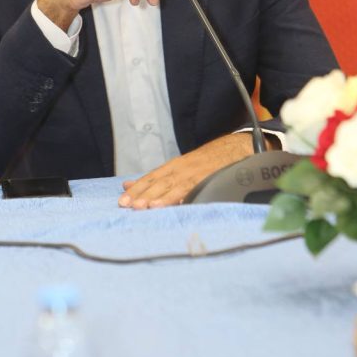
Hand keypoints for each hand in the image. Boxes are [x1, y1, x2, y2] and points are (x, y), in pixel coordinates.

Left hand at [118, 134, 269, 209]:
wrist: (235, 148)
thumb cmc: (205, 162)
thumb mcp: (177, 167)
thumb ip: (153, 178)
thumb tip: (127, 185)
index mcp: (173, 167)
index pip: (150, 179)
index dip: (136, 190)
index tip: (122, 201)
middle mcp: (181, 169)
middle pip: (158, 183)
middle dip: (143, 195)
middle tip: (128, 206)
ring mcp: (195, 174)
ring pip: (173, 186)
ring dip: (159, 197)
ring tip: (147, 207)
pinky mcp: (209, 179)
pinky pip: (195, 189)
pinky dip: (184, 197)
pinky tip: (176, 205)